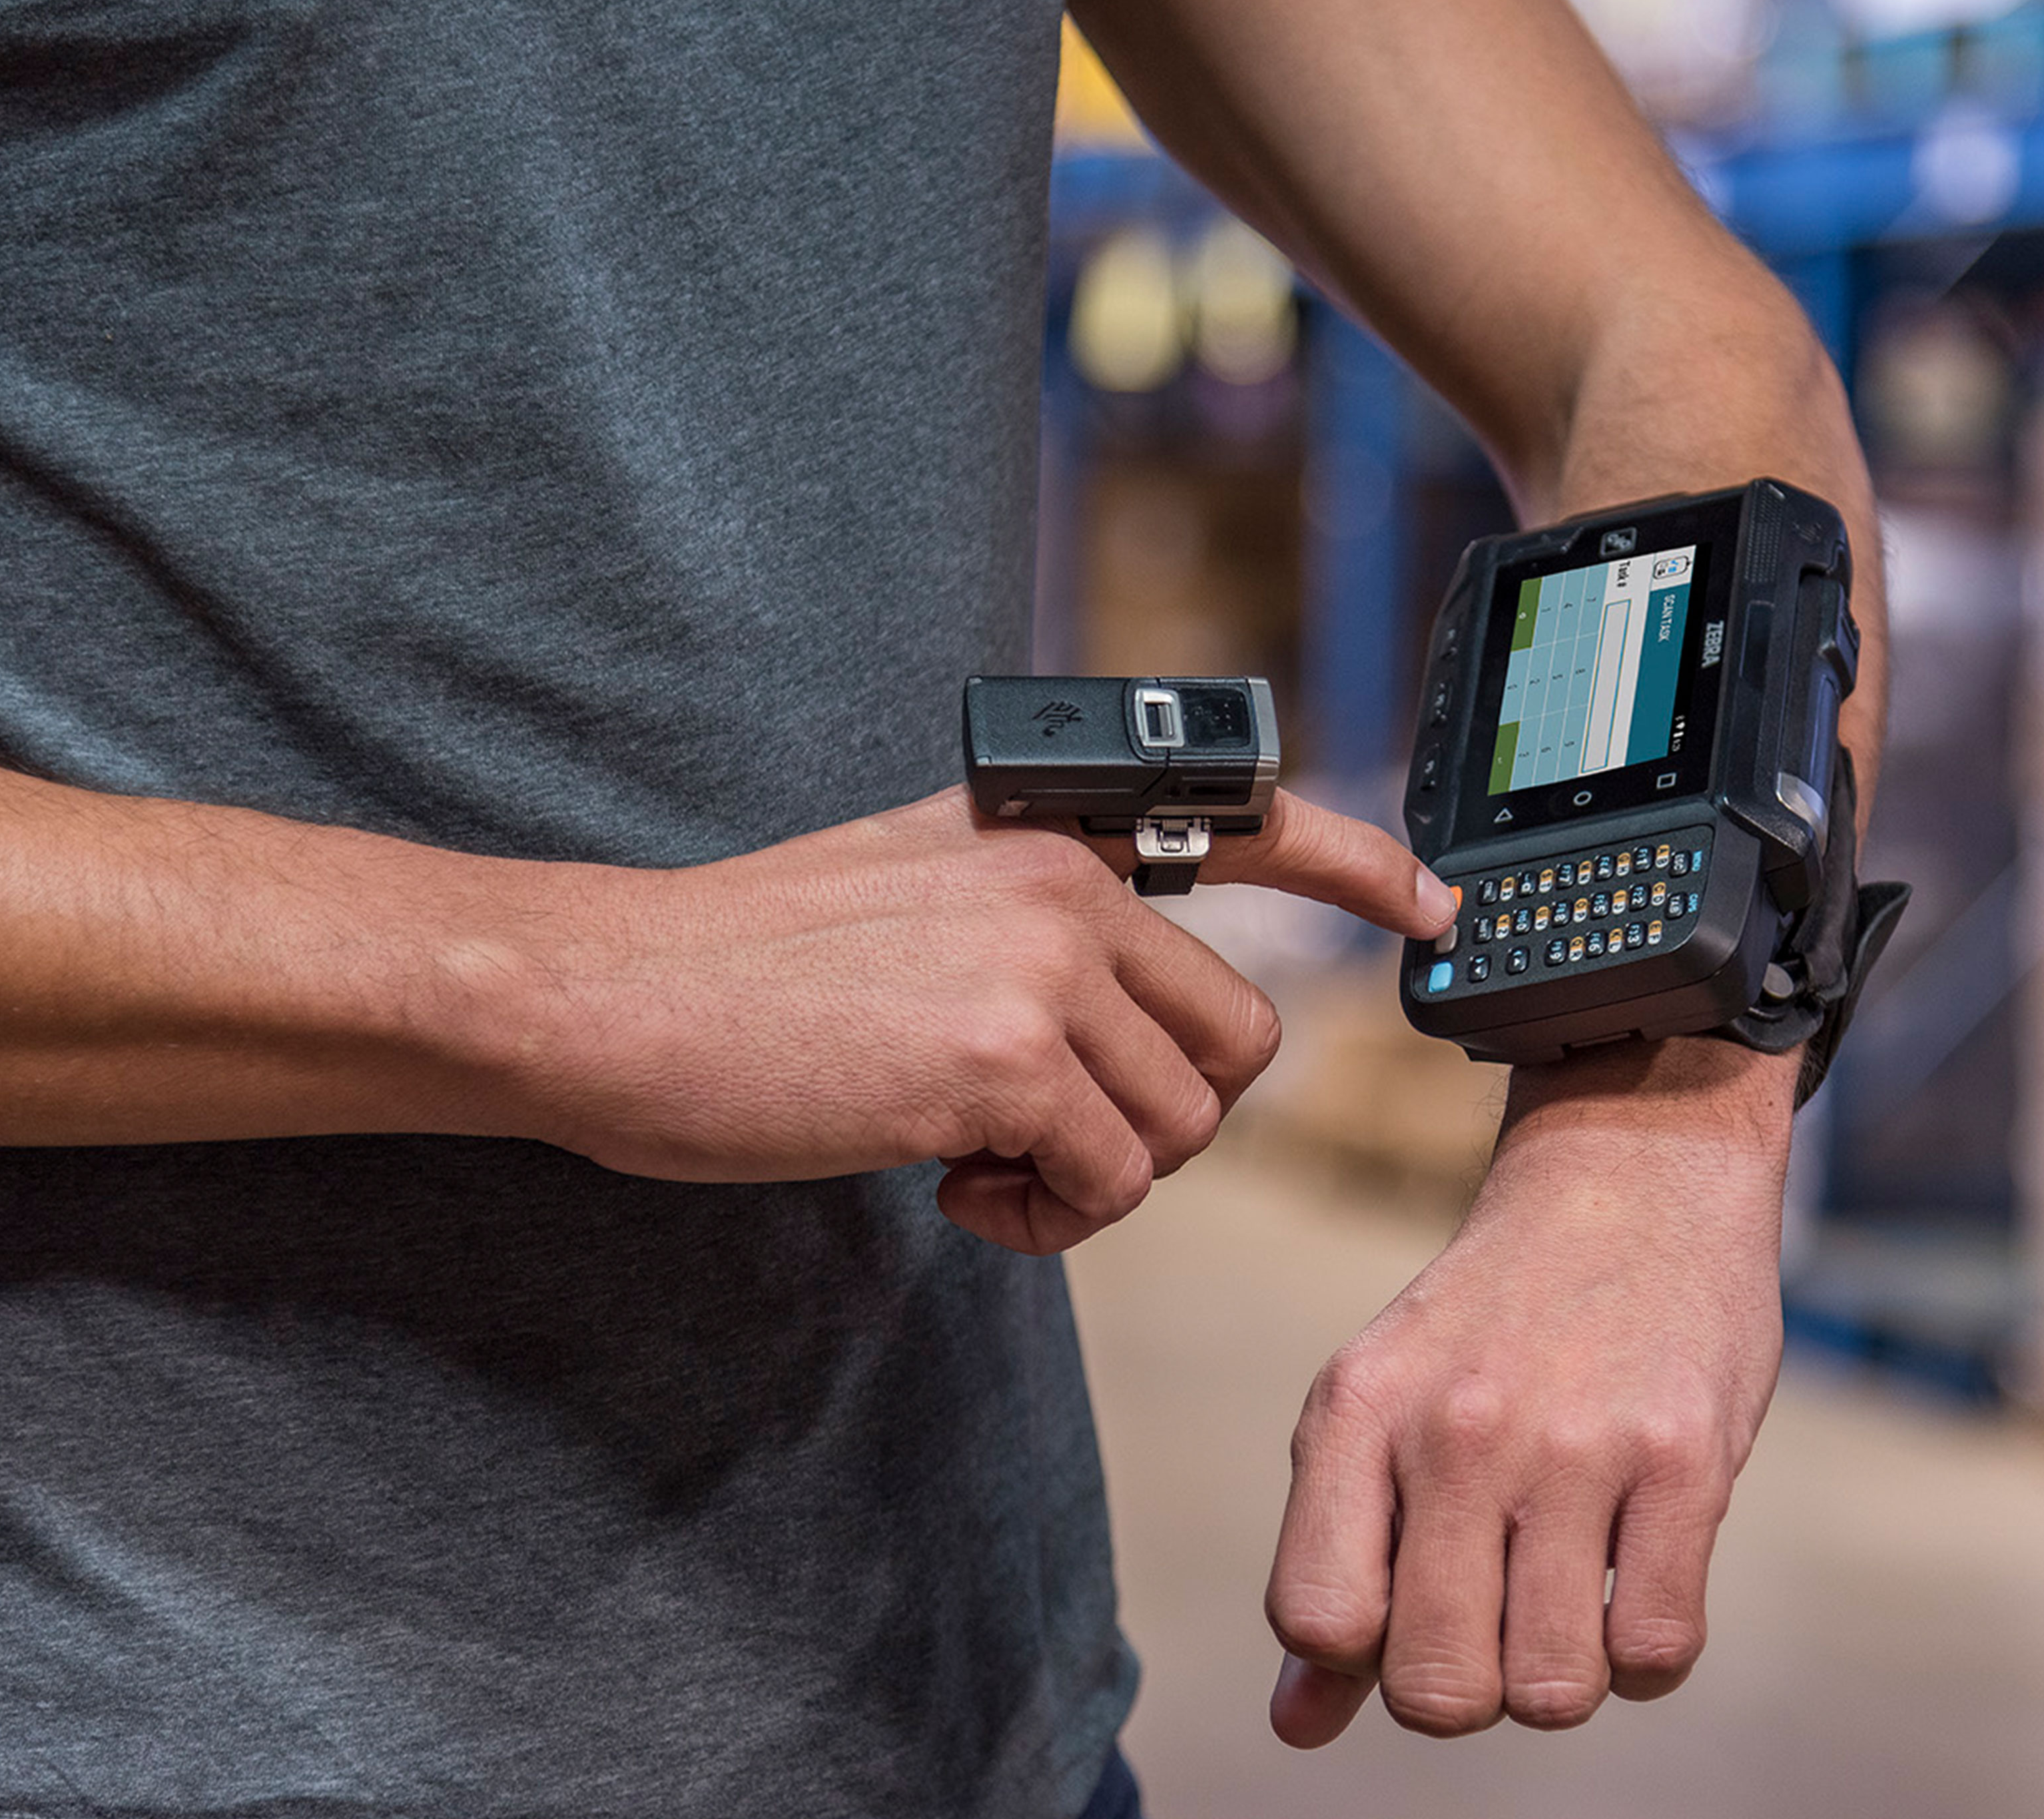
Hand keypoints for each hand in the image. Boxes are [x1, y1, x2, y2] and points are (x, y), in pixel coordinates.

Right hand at [501, 786, 1454, 1253]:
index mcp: (1048, 831)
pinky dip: (1047, 1218)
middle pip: (1232, 1045)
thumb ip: (1037, 921)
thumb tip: (1130, 1022)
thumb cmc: (751, 962)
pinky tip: (952, 1191)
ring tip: (983, 1169)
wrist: (612, 992)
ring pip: (1178, 1128)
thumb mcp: (917, 887)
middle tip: (1052, 1143)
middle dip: (1164, 1119)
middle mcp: (1068, 884)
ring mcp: (1042, 967)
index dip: (1360, 867)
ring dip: (1096, 1181)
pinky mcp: (1003, 1061)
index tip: (1431, 908)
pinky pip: (1109, 1182)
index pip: (1251, 826)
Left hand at [1264, 1037, 1793, 1739]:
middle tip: (1496, 1614)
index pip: (1316, 1619)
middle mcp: (1453, 1428)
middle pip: (1436, 1688)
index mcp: (1356, 1411)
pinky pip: (1654, 1649)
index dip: (1362, 1653)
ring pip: (1551, 1691)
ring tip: (1566, 1589)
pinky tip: (1632, 1573)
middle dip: (1468, 1688)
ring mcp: (1572, 1443)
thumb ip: (1338, 1561)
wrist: (1630, 1178)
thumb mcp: (1383, 1406)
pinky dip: (1644, 1651)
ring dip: (1561, 1674)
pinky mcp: (1684, 1457)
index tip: (1406, 1604)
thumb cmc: (1492, 1324)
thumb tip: (1294, 1727)